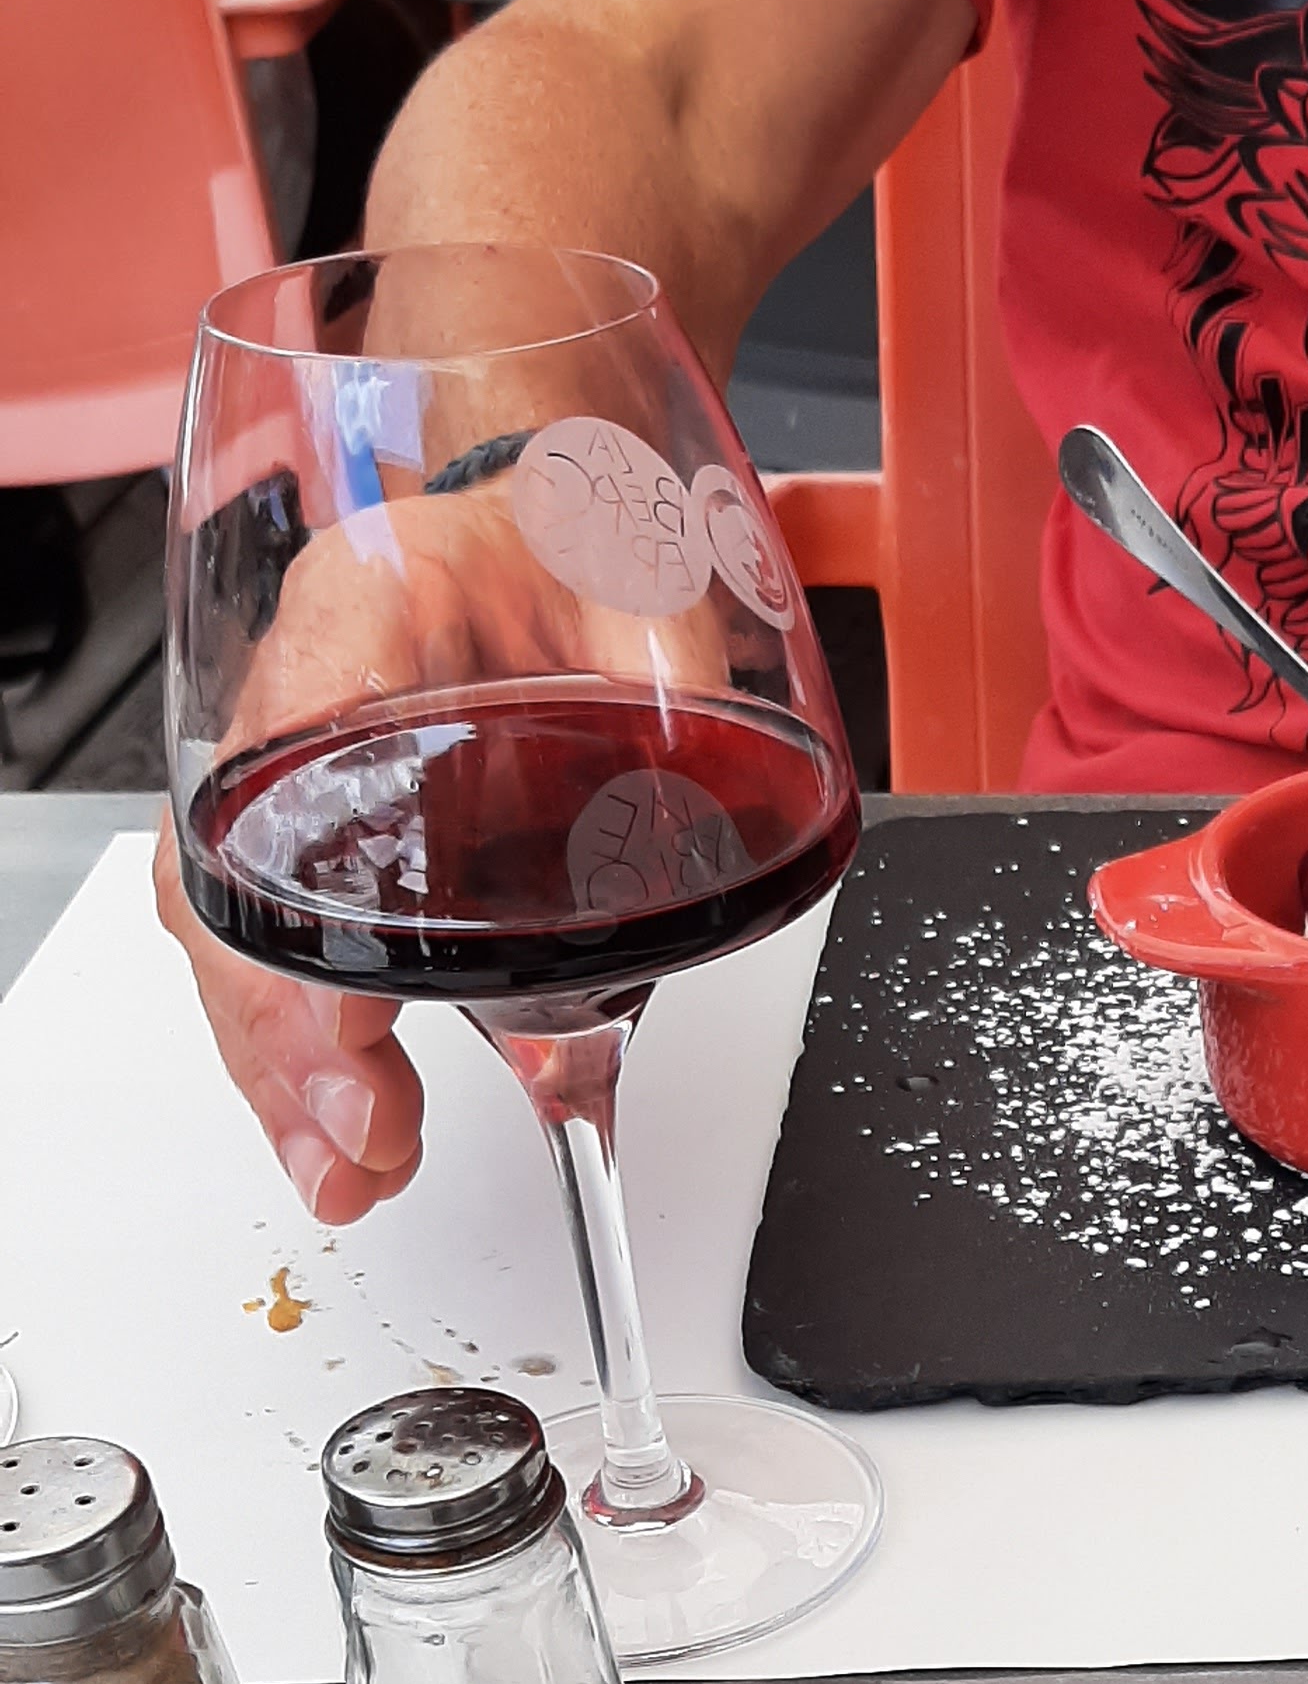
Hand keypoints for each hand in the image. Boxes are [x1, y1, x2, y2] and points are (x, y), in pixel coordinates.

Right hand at [156, 474, 721, 1219]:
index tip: (349, 1005)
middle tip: (360, 1135)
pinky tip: (345, 1135)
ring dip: (286, 1067)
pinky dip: (300, 1052)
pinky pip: (268, 946)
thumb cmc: (572, 535)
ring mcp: (282, 768)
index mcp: (371, 596)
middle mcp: (298, 685)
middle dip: (291, 1027)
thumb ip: (673, 698)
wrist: (534, 509)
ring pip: (234, 930)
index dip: (314, 877)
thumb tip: (697, 823)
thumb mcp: (648, 588)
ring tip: (349, 1174)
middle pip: (241, 873)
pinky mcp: (302, 835)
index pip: (308, 729)